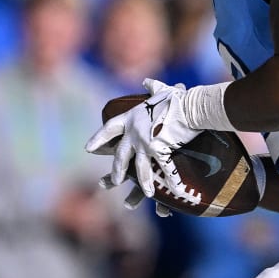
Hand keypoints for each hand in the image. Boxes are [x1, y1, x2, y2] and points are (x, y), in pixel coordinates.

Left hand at [86, 79, 200, 206]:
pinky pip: (163, 172)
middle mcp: (135, 133)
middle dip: (117, 171)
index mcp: (132, 118)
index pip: (110, 128)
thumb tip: (146, 80)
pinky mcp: (160, 153)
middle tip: (114, 182)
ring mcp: (145, 145)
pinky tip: (173, 192)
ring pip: (139, 169)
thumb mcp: (161, 91)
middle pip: (121, 155)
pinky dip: (169, 183)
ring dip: (141, 185)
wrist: (189, 106)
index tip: (89, 149)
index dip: (99, 139)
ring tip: (140, 197)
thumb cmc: (177, 98)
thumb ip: (152, 87)